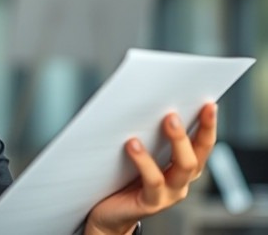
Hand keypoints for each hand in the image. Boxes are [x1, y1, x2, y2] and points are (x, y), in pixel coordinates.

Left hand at [83, 103, 217, 234]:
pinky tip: (133, 144)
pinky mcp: (151, 203)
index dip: (208, 125)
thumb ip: (148, 136)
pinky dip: (145, 161)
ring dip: (177, 141)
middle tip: (179, 111)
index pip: (203, 145)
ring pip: (183, 167)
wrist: (108, 212)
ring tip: (167, 120)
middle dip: (197, 130)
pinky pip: (153, 181)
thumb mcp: (141, 155)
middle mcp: (181, 181)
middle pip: (197, 155)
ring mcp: (169, 194)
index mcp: (182, 168)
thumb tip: (145, 104)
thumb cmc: (123, 179)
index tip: (208, 104)